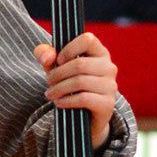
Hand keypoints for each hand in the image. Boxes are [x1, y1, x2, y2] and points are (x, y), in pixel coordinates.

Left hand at [35, 33, 118, 148]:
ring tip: (50, 94)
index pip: (88, 39)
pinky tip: (59, 102)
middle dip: (58, 74)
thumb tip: (47, 57)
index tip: (58, 61)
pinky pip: (84, 98)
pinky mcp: (107, 104)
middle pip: (79, 64)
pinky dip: (67, 100)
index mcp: (100, 53)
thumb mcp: (56, 67)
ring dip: (59, 88)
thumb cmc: (71, 86)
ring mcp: (110, 86)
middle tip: (48, 82)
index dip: (69, 49)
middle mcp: (109, 68)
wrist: (85, 117)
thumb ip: (46, 55)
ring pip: (80, 81)